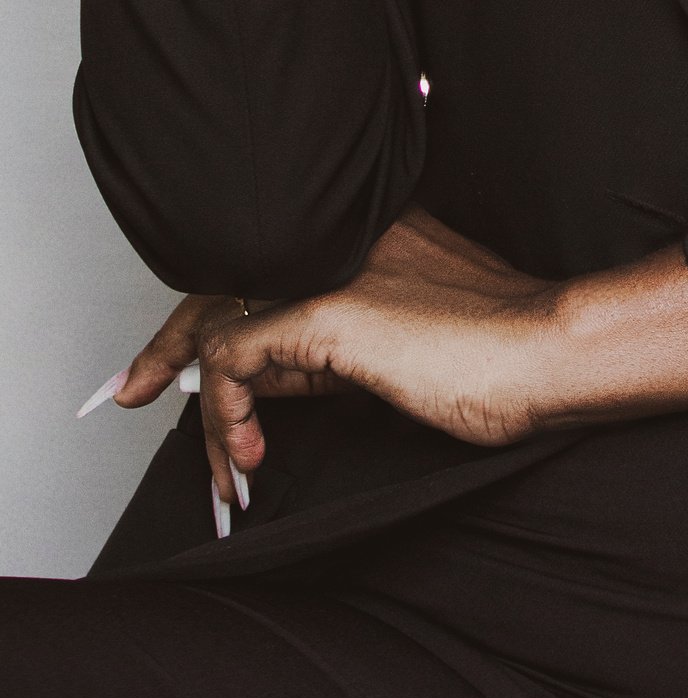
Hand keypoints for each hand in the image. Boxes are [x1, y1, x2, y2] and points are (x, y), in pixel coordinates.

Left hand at [113, 210, 564, 512]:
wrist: (546, 352)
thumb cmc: (495, 353)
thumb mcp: (395, 346)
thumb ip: (329, 347)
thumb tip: (263, 377)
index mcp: (359, 232)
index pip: (258, 262)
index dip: (206, 310)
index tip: (166, 363)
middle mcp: (334, 238)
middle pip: (219, 279)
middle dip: (167, 345)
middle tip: (131, 391)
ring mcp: (326, 270)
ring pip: (219, 324)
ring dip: (204, 407)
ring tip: (222, 466)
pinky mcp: (323, 314)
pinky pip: (233, 361)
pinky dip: (223, 413)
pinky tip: (246, 453)